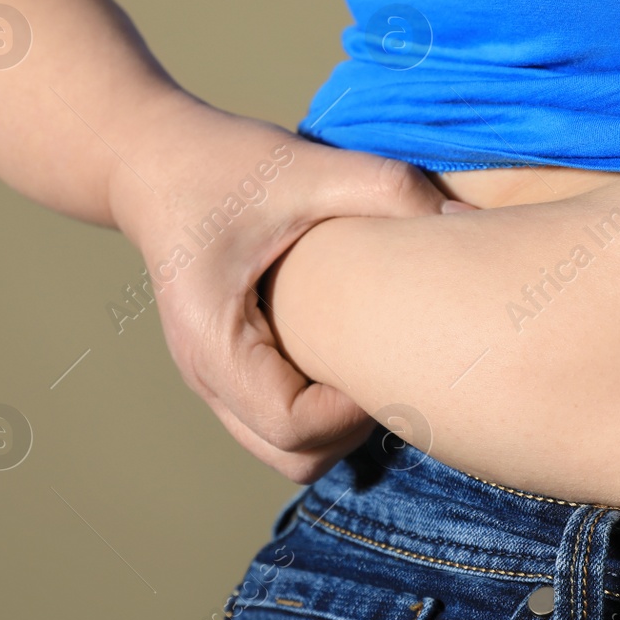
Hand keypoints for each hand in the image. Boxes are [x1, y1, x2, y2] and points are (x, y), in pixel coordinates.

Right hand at [109, 93, 453, 481]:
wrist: (151, 160)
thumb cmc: (223, 163)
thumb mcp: (309, 168)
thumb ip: (388, 190)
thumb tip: (468, 220)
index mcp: (214, 340)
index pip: (292, 429)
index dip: (351, 411)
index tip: (382, 356)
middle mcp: (206, 376)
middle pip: (293, 459)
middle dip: (350, 426)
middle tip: (383, 361)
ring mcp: (212, 381)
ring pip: (286, 452)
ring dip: (335, 422)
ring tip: (364, 355)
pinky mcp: (227, 372)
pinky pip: (278, 423)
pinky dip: (318, 407)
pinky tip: (342, 347)